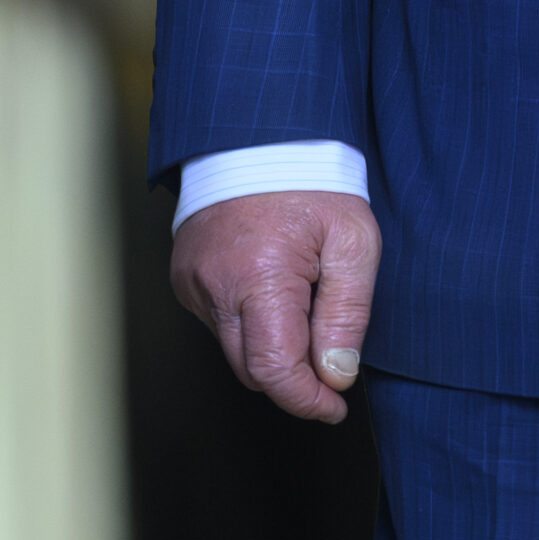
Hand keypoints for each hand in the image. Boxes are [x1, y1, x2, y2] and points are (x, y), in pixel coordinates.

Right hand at [171, 190, 380, 423]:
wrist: (263, 133)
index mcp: (259, 277)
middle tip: (329, 351)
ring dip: (269, 344)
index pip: (275, 371)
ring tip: (301, 296)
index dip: (308, 399)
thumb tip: (336, 374)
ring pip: (233, 348)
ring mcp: (193, 284)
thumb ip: (348, 313)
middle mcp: (215, 288)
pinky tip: (271, 283)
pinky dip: (248, 319)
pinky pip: (218, 322)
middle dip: (292, 373)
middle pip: (251, 369)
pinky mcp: (184, 277)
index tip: (334, 405)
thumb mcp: (354, 240)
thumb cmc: (313, 179)